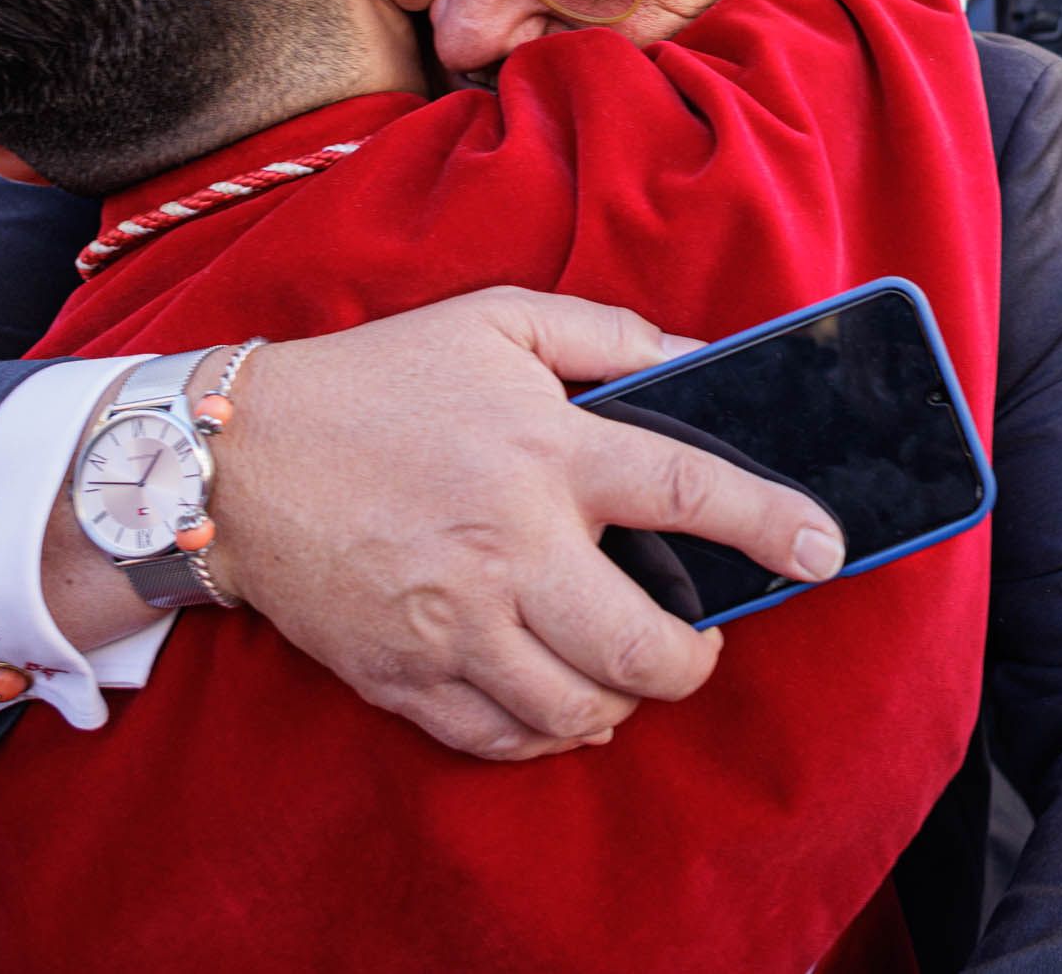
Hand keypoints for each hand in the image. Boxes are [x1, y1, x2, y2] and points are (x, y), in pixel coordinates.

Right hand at [207, 290, 845, 761]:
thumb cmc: (378, 382)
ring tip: (629, 671)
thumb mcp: (497, 322)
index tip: (824, 550)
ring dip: (625, 702)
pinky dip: (549, 733)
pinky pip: (502, 738)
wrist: (236, 458)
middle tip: (700, 641)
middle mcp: (509, 549)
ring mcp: (455, 625)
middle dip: (695, 660)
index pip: (688, 497)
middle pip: (645, 646)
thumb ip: (612, 336)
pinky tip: (561, 701)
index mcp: (545, 454)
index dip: (771, 525)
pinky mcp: (406, 677)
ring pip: (580, 708)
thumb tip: (702, 359)